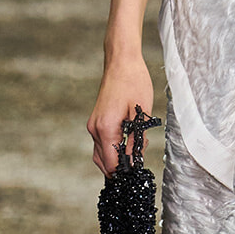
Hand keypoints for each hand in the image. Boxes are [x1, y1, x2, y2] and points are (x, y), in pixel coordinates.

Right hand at [87, 55, 155, 178]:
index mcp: (105, 129)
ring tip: (137, 147)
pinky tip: (130, 140)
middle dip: (122, 166)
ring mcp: (94, 125)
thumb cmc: (134, 83)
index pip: (111, 164)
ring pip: (102, 154)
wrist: (122, 62)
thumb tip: (134, 161)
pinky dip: (114, 148)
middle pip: (104, 163)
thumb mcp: (141, 114)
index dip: (125, 171)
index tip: (138, 171)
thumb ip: (136, 140)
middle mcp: (95, 129)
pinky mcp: (97, 121)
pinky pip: (102, 143)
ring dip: (118, 157)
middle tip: (140, 158)